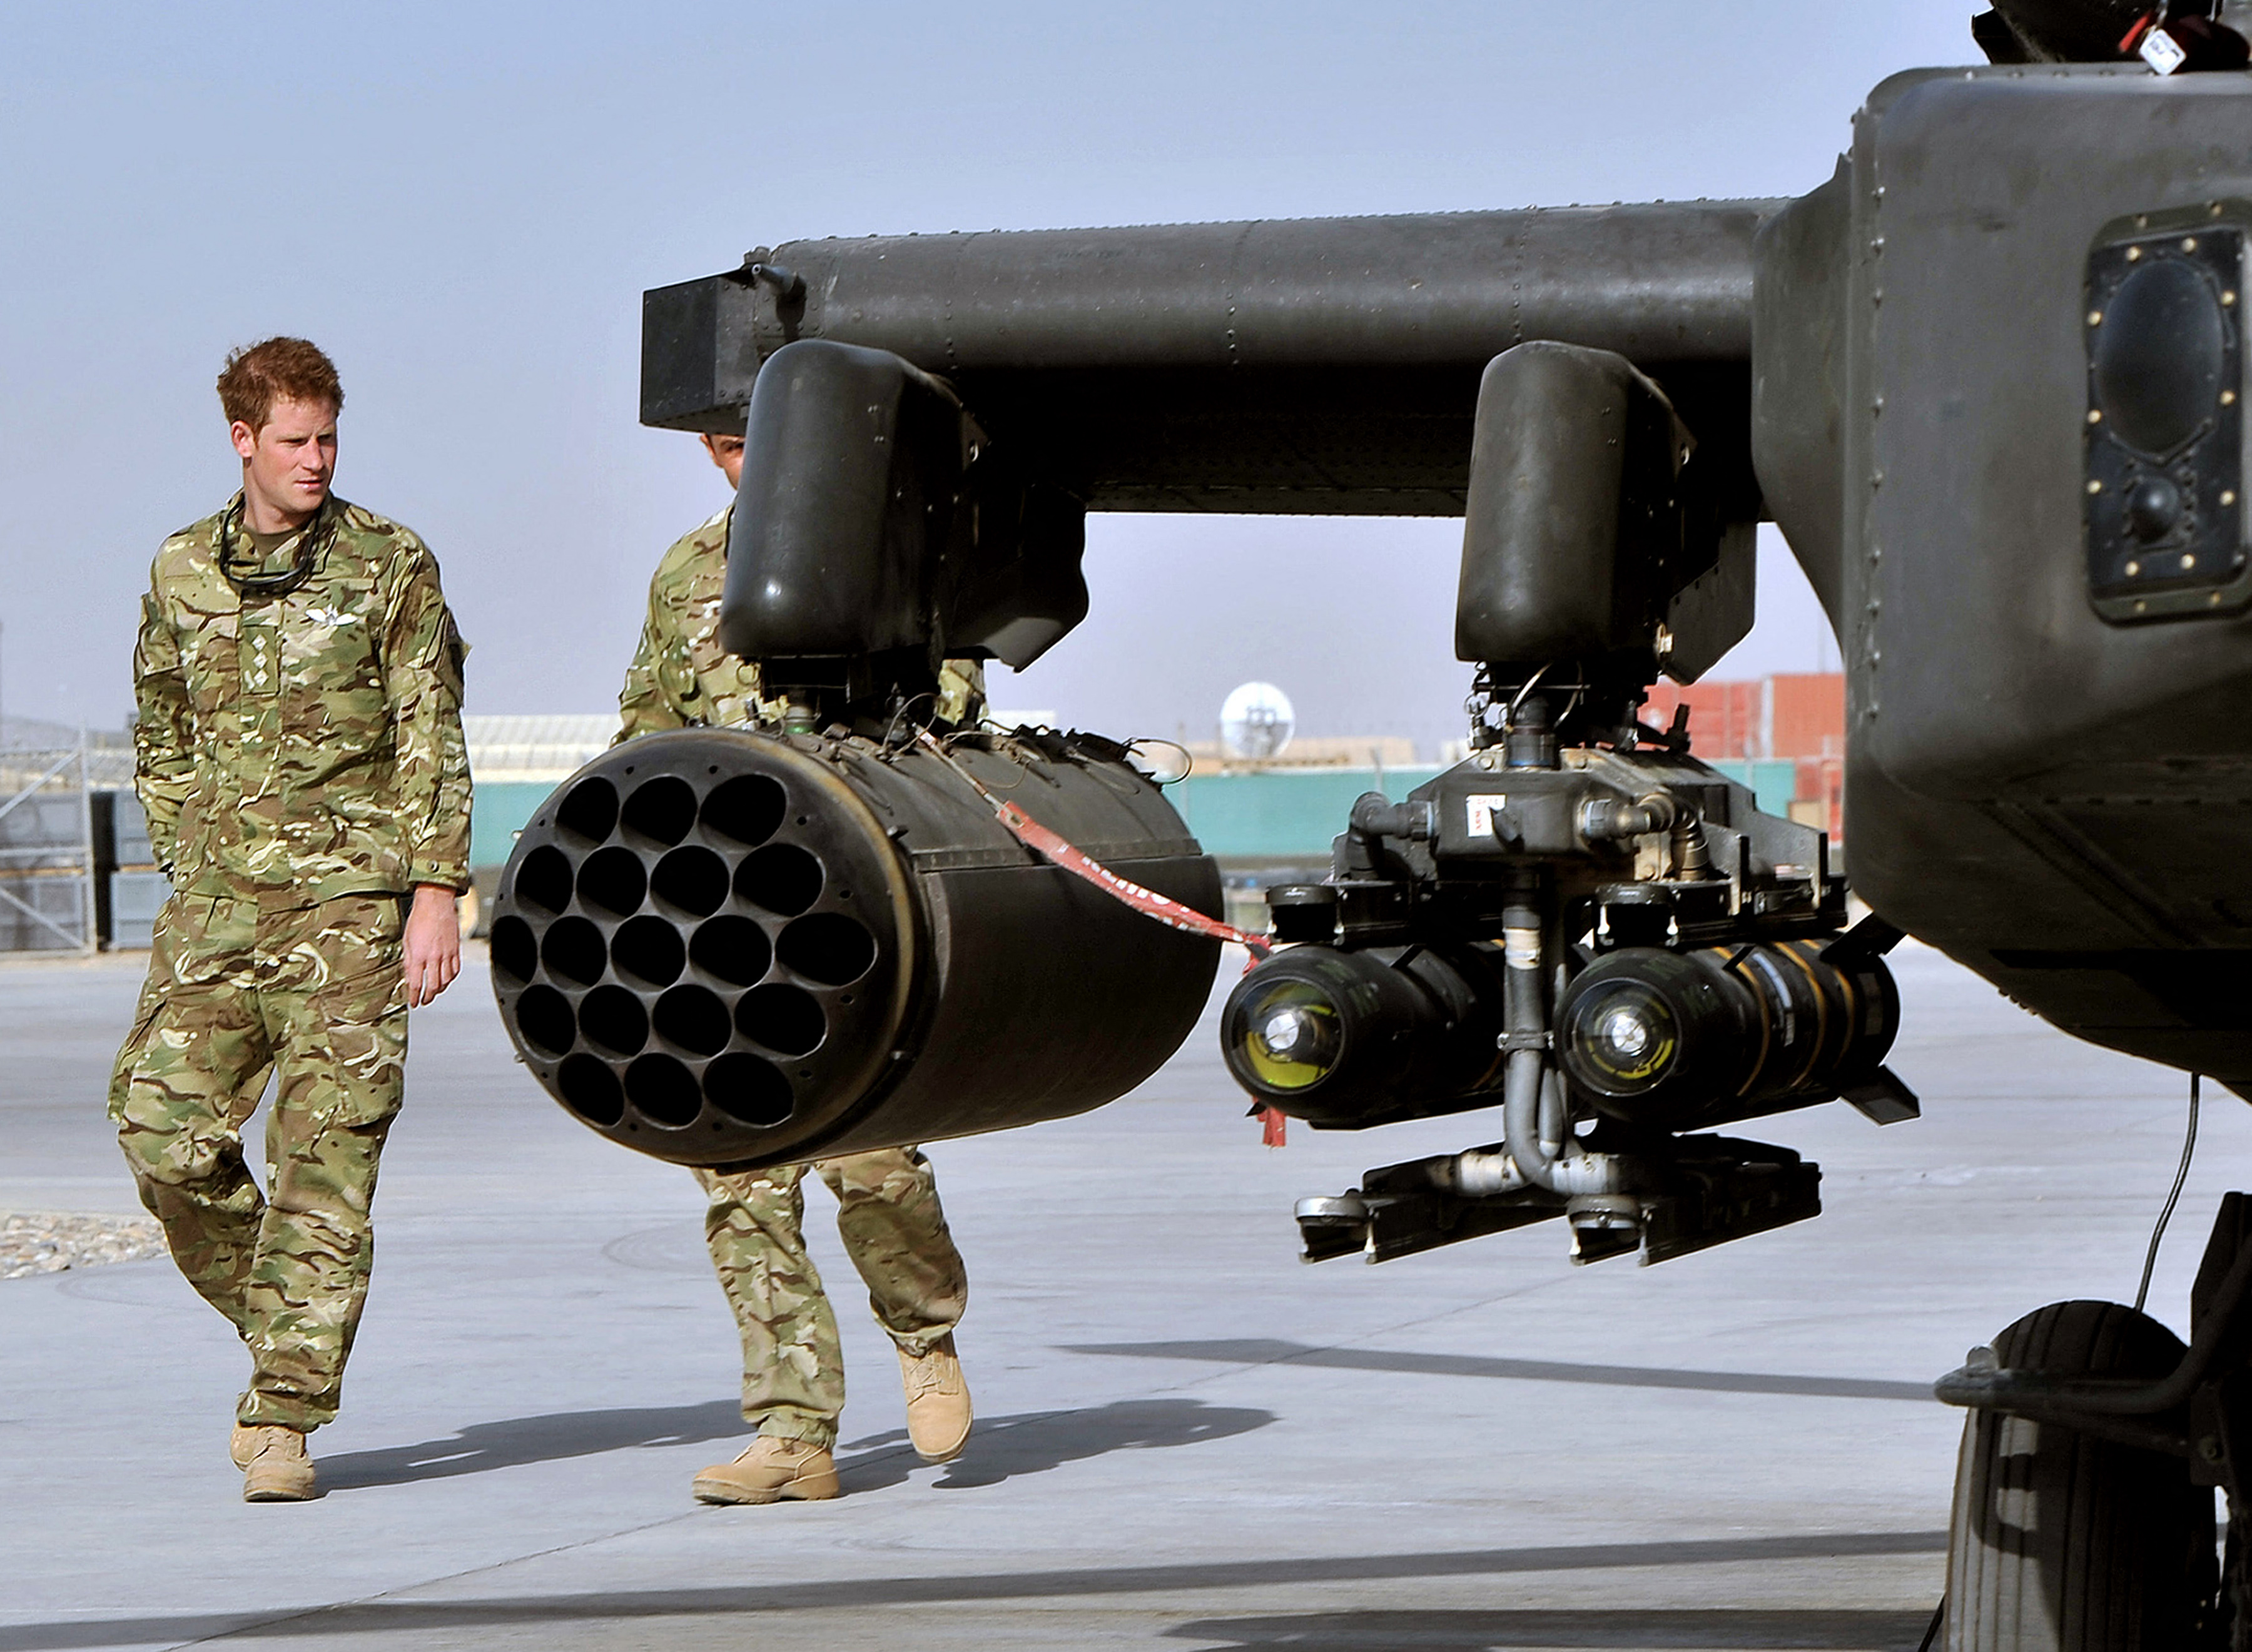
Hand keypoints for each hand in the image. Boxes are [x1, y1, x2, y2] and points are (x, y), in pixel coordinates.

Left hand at [403, 884, 461, 1007]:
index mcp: (419, 955)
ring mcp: (447, 954)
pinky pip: (456, 970)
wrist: (436, 903)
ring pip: (447, 980)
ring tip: (435, 992)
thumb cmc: (419, 918)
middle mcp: (434, 956)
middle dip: (428, 997)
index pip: (416, 983)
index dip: (414, 996)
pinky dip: (451, 978)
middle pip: (434, 986)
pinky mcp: (456, 949)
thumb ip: (408, 961)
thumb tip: (408, 976)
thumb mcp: (406, 940)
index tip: (413, 1002)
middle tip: (424, 1000)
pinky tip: (447, 979)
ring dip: (440, 990)